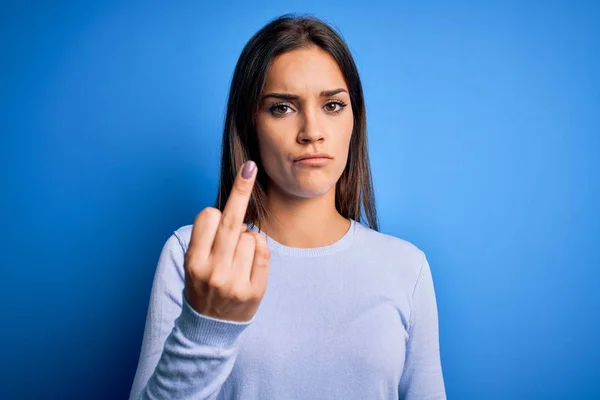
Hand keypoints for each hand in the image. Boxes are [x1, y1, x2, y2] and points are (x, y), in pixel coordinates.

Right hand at [184, 161, 270, 322]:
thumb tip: (232, 207)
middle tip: (249, 168)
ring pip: (250, 235)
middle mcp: (213, 271)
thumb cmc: (203, 287)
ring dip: (247, 238)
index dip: (214, 214)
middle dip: (241, 190)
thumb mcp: (195, 264)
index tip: (220, 207)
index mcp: (193, 262)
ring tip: (236, 259)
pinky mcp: (254, 290)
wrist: (210, 328)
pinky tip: (249, 264)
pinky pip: (263, 250)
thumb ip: (208, 239)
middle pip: (232, 220)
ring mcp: (234, 282)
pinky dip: (258, 249)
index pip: (207, 218)